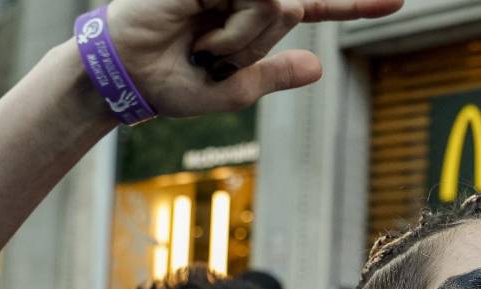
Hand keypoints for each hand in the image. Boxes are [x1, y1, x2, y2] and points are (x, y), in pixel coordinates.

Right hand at [105, 0, 401, 116]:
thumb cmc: (171, 84)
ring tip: (203, 44)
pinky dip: (237, 26)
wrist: (125, 77)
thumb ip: (274, 75)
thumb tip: (318, 68)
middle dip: (256, 43)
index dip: (356, 2)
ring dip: (245, 37)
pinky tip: (203, 33)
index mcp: (254, 16)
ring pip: (280, 2)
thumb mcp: (232, 89)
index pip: (316, 5)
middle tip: (212, 55)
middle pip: (293, 7)